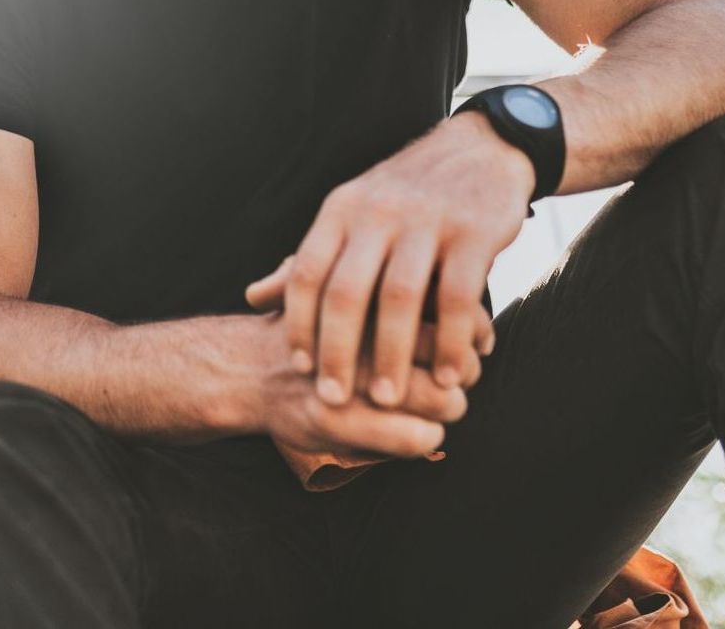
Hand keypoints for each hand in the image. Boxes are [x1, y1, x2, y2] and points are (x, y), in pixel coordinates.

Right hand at [241, 309, 462, 459]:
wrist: (246, 365)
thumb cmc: (313, 325)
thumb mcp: (345, 286)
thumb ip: (401, 290)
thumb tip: (478, 323)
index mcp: (371, 289)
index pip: (450, 303)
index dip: (471, 326)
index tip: (472, 342)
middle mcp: (364, 329)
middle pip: (451, 350)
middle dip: (466, 369)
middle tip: (457, 379)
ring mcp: (353, 374)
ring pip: (440, 398)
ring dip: (450, 407)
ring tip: (441, 409)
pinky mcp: (339, 418)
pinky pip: (412, 436)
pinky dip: (426, 438)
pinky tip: (423, 434)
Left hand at [247, 114, 530, 411]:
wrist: (480, 148)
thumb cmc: (405, 195)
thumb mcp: (350, 214)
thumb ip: (308, 259)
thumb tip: (253, 298)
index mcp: (342, 210)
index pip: (307, 271)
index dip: (299, 322)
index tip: (299, 368)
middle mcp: (378, 212)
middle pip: (347, 290)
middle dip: (337, 350)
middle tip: (335, 399)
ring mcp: (427, 221)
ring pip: (399, 296)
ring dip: (392, 354)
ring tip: (387, 399)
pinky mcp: (473, 233)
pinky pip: (457, 296)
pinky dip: (452, 341)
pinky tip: (451, 375)